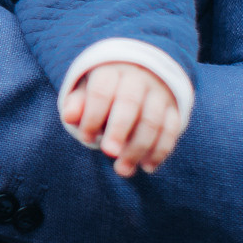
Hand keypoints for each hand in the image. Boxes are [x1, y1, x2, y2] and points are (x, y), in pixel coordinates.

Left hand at [62, 62, 184, 175]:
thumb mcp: (86, 93)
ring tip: (123, 170)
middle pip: (130, 103)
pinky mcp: (174, 109)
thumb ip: (76, 105)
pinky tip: (147, 167)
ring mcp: (159, 94)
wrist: (137, 79)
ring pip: (153, 120)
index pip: (101, 91)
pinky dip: (160, 151)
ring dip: (139, 148)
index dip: (92, 116)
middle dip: (119, 130)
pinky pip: (171, 130)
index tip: (85, 138)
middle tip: (109, 153)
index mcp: (111, 72)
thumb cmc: (104, 92)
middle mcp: (138, 79)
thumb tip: (68, 117)